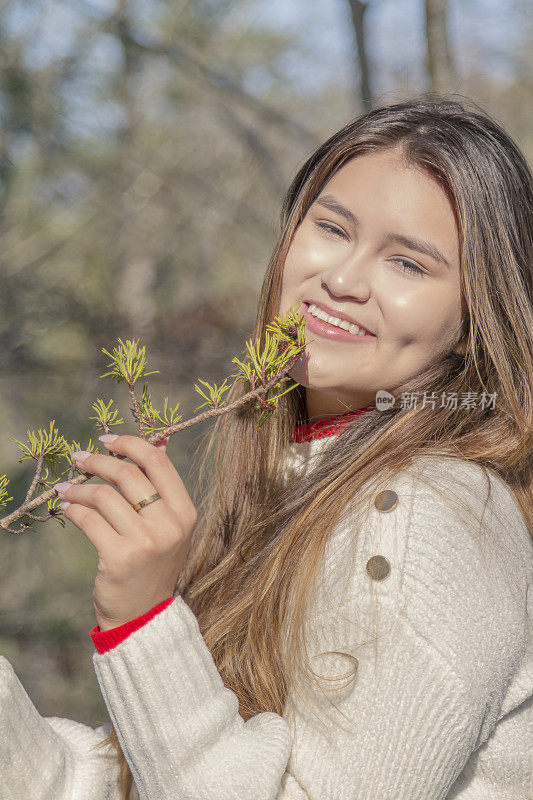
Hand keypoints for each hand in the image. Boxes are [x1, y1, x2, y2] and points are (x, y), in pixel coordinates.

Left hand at [53, 435, 197, 630]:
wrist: (144, 614)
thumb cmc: (153, 563)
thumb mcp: (168, 525)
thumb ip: (161, 486)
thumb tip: (159, 440)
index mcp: (186, 511)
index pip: (158, 462)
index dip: (130, 444)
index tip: (107, 440)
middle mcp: (170, 525)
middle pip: (128, 474)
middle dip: (98, 462)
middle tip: (80, 459)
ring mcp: (146, 542)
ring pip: (104, 496)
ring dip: (79, 488)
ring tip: (67, 489)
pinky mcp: (120, 558)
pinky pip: (89, 521)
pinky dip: (73, 510)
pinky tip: (67, 508)